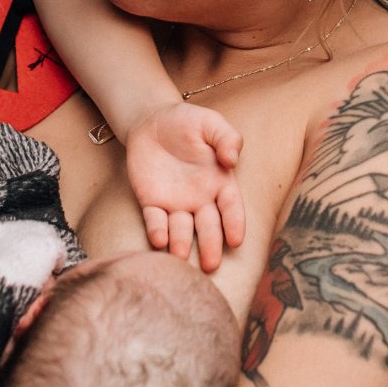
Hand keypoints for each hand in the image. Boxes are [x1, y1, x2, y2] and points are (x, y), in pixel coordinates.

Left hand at [125, 103, 244, 271]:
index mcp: (219, 182)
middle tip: (210, 265)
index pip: (231, 207)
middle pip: (208, 226)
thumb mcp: (210, 123)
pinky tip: (158, 240)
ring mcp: (175, 203)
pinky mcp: (151, 202)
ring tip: (180, 257)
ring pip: (181, 229)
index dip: (234, 223)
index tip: (236, 239)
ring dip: (181, 244)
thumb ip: (226, 138)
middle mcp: (200, 199)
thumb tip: (232, 158)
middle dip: (210, 245)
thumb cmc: (186, 122)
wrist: (151, 120)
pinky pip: (155, 220)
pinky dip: (157, 230)